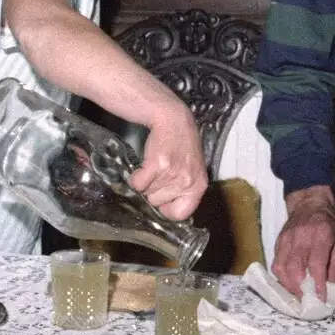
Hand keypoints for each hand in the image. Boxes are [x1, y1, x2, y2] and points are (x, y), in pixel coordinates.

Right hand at [128, 107, 207, 221]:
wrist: (174, 120)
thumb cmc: (182, 146)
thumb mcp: (193, 170)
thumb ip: (185, 190)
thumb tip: (167, 211)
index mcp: (199, 186)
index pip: (180, 214)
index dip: (167, 209)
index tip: (163, 200)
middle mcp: (187, 182)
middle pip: (158, 203)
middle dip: (154, 191)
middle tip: (159, 175)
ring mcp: (172, 173)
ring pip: (147, 193)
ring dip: (145, 182)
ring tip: (153, 168)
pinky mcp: (157, 165)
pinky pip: (138, 184)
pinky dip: (135, 177)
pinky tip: (142, 168)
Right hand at [271, 185, 334, 300]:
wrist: (310, 204)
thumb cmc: (329, 225)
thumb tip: (330, 283)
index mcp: (320, 236)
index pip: (316, 264)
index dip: (318, 283)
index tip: (321, 297)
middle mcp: (301, 238)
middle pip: (294, 267)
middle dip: (300, 288)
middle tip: (307, 299)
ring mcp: (286, 240)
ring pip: (281, 267)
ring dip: (288, 285)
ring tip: (297, 294)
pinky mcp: (278, 242)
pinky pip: (276, 263)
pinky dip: (281, 276)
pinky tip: (289, 283)